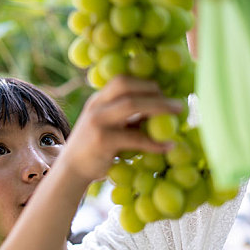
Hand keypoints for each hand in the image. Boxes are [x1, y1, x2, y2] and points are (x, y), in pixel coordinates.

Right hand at [60, 75, 182, 182]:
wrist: (72, 170)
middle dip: (154, 91)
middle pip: (126, 85)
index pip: (121, 79)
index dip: (145, 82)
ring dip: (158, 107)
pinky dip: (154, 141)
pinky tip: (167, 146)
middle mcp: (96, 106)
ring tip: (178, 115)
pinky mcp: (102, 141)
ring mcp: (97, 122)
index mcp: (98, 99)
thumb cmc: (95, 148)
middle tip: (176, 104)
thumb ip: (128, 117)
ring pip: (130, 105)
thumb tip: (160, 111)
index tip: (164, 93)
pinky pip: (134, 137)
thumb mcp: (108, 126)